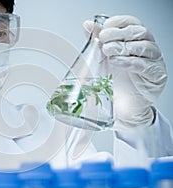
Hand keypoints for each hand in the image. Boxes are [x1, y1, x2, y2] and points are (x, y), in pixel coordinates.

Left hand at [83, 15, 166, 129]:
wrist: (120, 109)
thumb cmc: (112, 84)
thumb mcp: (101, 59)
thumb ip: (97, 42)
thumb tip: (87, 25)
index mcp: (134, 42)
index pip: (132, 23)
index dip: (119, 23)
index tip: (104, 27)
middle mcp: (146, 49)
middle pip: (140, 32)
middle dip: (120, 34)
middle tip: (104, 39)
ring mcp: (153, 62)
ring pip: (146, 46)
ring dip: (124, 47)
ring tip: (109, 52)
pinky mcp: (156, 77)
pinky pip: (146, 65)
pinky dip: (130, 62)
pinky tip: (116, 62)